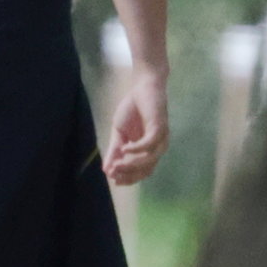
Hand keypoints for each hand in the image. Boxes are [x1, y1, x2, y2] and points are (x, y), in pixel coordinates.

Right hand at [104, 65, 168, 190]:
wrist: (143, 87)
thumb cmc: (133, 108)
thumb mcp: (119, 132)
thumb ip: (114, 150)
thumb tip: (106, 169)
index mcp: (148, 150)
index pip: (142, 171)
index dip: (128, 178)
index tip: (113, 179)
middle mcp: (158, 147)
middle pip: (146, 170)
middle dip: (129, 174)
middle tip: (113, 174)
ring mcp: (160, 139)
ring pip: (149, 160)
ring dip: (131, 165)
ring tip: (116, 165)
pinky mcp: (159, 128)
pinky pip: (149, 144)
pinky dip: (136, 150)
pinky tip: (125, 149)